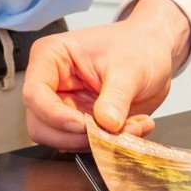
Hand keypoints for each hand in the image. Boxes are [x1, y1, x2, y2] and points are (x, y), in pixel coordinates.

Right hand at [22, 0, 190, 149]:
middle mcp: (52, 83)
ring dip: (95, 143)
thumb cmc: (139, 46)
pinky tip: (132, 127)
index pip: (35, 93)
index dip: (55, 115)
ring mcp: (64, 105)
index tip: (84, 125)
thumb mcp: (131, 68)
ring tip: (130, 126)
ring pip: (60, 141)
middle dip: (74, 136)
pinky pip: (83, 144)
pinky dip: (107, 144)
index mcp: (52, 57)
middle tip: (107, 133)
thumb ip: (116, 96)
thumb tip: (106, 125)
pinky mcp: (79, 122)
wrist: (155, 52)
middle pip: (40, 125)